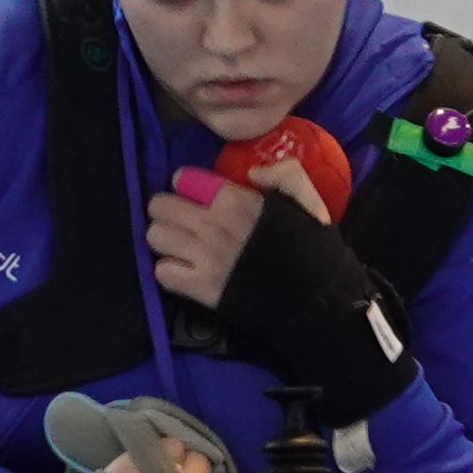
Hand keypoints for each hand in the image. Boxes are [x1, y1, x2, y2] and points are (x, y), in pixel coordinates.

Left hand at [144, 151, 325, 309]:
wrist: (317, 299)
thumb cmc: (311, 247)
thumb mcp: (307, 200)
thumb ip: (285, 173)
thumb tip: (252, 173)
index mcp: (236, 200)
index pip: (183, 179)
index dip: (187, 184)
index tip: (196, 193)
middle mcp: (213, 226)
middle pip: (159, 206)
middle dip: (168, 209)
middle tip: (182, 218)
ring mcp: (204, 259)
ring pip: (155, 236)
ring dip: (166, 238)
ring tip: (180, 243)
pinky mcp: (201, 289)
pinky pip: (162, 272)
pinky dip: (169, 269)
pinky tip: (184, 268)